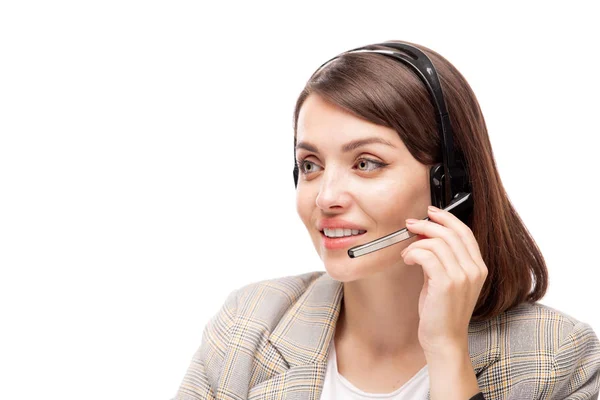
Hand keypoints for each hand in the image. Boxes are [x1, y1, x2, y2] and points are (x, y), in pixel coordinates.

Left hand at [401, 205, 487, 356]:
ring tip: (407, 254)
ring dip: (416, 243)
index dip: (446, 219)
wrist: (444, 340)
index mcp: (478, 268)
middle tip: (410, 225)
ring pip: (436, 242)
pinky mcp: (446, 283)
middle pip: (450, 233)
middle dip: (426, 224)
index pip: (465, 232)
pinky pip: (426, 255)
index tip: (430, 212)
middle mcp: (474, 270)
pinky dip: (413, 253)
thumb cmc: (442, 312)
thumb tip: (425, 236)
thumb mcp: (447, 281)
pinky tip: (407, 260)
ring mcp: (462, 276)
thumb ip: (443, 259)